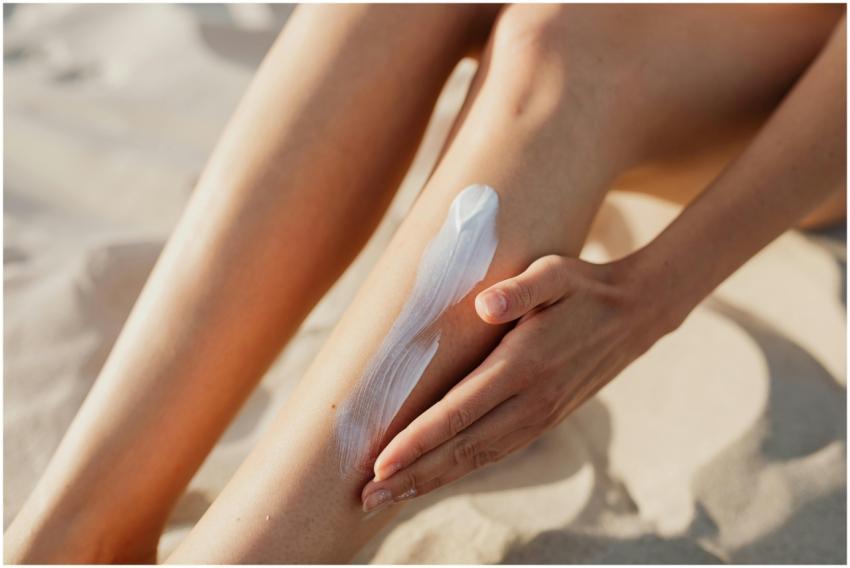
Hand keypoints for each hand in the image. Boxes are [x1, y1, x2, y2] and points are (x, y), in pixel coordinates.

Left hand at [361, 254, 663, 511]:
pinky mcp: (544, 420)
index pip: (459, 412)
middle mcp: (531, 400)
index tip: (380, 464)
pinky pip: (496, 453)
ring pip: (478, 459)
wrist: (634, 315)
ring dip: (431, 480)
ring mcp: (540, 416)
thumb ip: (521, 289)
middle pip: (462, 449)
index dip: (417, 441)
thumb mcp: (555, 273)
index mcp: (523, 365)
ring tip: (389, 497)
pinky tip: (435, 477)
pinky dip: (461, 470)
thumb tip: (486, 304)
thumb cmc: (583, 288)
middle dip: (412, 475)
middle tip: (366, 497)